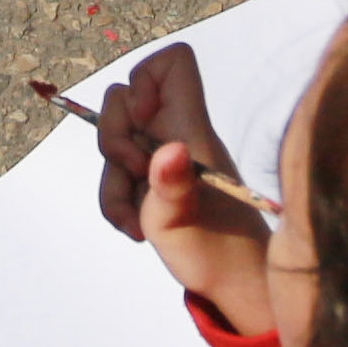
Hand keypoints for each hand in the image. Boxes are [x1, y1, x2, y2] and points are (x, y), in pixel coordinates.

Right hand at [86, 42, 274, 326]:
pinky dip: (116, 202)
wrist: (234, 283)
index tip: (143, 118)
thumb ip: (172, 185)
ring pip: (114, 144)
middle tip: (135, 173)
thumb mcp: (184, 224)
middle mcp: (173, 134)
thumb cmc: (217, 251)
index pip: (173, 64)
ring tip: (138, 221)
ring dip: (113, 182)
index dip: (146, 77)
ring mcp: (160, 158)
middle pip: (123, 99)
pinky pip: (115, 177)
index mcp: (189, 130)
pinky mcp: (150, 182)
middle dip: (113, 137)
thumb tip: (171, 150)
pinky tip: (137, 229)